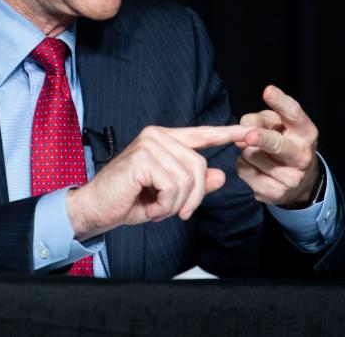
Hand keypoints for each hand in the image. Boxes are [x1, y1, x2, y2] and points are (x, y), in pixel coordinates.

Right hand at [66, 124, 251, 239]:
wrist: (95, 209)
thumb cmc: (129, 200)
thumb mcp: (169, 195)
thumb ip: (195, 185)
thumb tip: (222, 176)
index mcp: (165, 139)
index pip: (202, 134)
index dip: (227, 134)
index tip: (249, 132)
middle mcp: (157, 136)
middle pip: (200, 166)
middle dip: (194, 196)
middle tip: (177, 212)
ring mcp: (149, 144)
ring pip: (188, 179)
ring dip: (175, 204)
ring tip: (156, 208)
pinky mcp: (142, 158)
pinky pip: (172, 187)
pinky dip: (164, 206)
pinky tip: (150, 207)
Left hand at [236, 85, 320, 208]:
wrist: (298, 181)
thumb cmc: (284, 140)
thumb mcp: (277, 124)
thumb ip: (260, 120)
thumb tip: (242, 131)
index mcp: (306, 132)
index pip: (293, 114)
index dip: (280, 102)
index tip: (268, 91)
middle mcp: (302, 156)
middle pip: (277, 145)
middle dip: (263, 139)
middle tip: (250, 135)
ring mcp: (289, 178)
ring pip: (252, 156)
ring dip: (246, 150)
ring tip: (258, 151)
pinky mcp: (274, 193)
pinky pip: (245, 172)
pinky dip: (244, 165)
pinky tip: (256, 166)